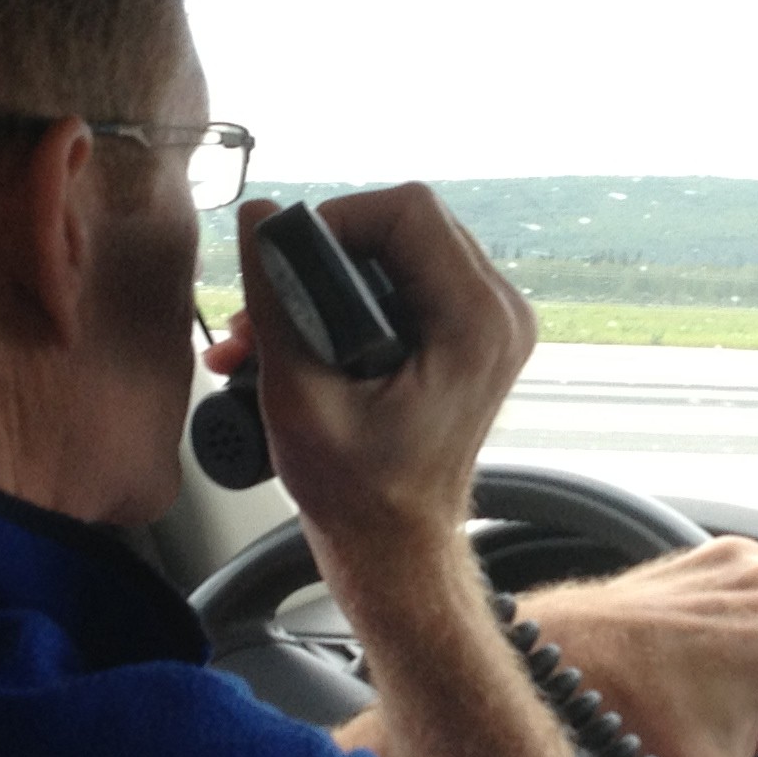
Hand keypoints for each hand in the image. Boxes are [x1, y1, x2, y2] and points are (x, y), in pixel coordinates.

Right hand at [209, 187, 534, 583]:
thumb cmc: (361, 496)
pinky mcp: (471, 336)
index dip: (334, 221)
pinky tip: (300, 338)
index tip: (284, 263)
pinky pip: (410, 280)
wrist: (396, 546)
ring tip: (268, 330)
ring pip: (402, 248)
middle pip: (406, 222)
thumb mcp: (300, 397)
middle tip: (270, 302)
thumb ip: (276, 301)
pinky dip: (351, 299)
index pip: (406, 210)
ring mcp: (491, 324)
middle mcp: (498, 315)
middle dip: (324, 253)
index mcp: (475, 323)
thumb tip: (258, 219)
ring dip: (328, 279)